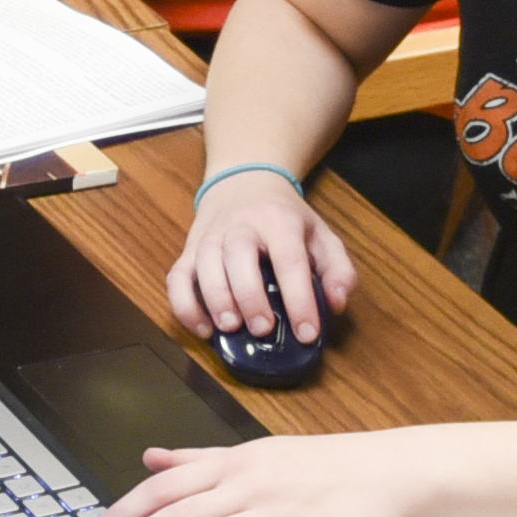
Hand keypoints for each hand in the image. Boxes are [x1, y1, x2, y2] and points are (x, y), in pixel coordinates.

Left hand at [82, 428, 427, 516]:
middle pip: (178, 511)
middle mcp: (250, 485)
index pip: (166, 485)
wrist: (391, 473)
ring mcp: (276, 513)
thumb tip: (153, 457)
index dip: (126, 510)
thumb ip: (200, 459)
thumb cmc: (328, 466)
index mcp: (235, 463)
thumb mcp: (258, 453)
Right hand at [162, 166, 353, 341]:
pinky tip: (204, 329)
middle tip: (263, 329)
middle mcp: (241, 224)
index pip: (290, 260)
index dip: (299, 299)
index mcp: (279, 220)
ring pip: (204, 265)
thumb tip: (335, 305)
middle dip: (249, 296)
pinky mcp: (189, 250)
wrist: (244, 182)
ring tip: (230, 328)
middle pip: (238, 255)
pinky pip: (177, 278)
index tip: (307, 333)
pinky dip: (185, 306)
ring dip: (215, 300)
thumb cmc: (285, 217)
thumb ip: (338, 270)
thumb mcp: (321, 235)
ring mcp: (210, 236)